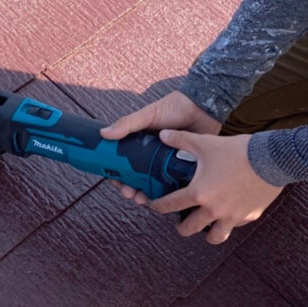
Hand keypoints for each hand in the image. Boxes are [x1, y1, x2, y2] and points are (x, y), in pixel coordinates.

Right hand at [100, 90, 220, 204]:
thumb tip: (104, 133)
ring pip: (154, 184)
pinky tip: (165, 199)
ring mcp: (168, 163)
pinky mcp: (184, 168)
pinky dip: (169, 193)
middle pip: (137, 178)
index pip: (124, 163)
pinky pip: (175, 184)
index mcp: (141, 144)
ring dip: (146, 194)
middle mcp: (153, 155)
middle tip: (129, 194)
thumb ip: (127, 124)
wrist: (203, 107)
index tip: (115, 182)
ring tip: (142, 199)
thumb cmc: (175, 107)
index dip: (118, 174)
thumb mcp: (148, 115)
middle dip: (131, 189)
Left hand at [148, 130, 282, 243]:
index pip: (170, 205)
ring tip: (203, 226)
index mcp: (199, 193)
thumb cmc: (238, 151)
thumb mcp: (205, 143)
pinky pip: (235, 226)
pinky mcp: (249, 216)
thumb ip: (180, 140)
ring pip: (214, 236)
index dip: (158, 207)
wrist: (273, 159)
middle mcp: (213, 210)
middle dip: (180, 227)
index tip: (154, 207)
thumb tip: (162, 134)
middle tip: (179, 222)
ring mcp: (232, 216)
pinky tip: (227, 214)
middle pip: (189, 228)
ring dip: (206, 233)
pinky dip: (229, 223)